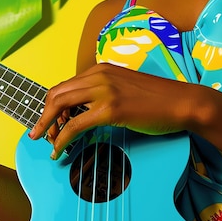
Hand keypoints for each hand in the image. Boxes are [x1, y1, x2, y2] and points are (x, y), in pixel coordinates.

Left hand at [29, 63, 196, 158]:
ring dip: (48, 127)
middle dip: (43, 116)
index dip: (50, 106)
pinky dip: (62, 139)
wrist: (182, 102)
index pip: (63, 86)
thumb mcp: (122, 88)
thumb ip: (100, 94)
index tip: (48, 123)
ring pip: (60, 107)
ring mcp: (104, 91)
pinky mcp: (110, 109)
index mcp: (99, 70)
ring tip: (47, 143)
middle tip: (39, 134)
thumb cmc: (155, 100)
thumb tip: (79, 111)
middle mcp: (98, 76)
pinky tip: (59, 150)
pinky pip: (74, 125)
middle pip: (55, 95)